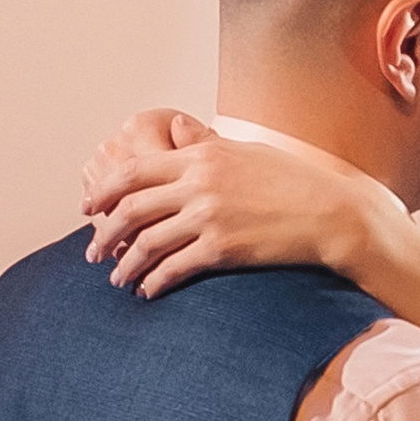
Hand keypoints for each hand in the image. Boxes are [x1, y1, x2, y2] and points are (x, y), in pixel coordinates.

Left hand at [81, 112, 383, 299]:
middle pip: (132, 209)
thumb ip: (204, 144)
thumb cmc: (292, 181)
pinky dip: (155, 281)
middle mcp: (198, 184)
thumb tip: (175, 129)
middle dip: (106, 233)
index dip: (103, 191)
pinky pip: (174, 268)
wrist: (330, 213)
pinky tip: (149, 291)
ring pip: (147, 242)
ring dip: (126, 264)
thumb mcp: (244, 150)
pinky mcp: (223, 248)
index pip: (133, 171)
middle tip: (93, 252)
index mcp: (200, 156)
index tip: (89, 208)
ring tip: (118, 279)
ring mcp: (209, 216)